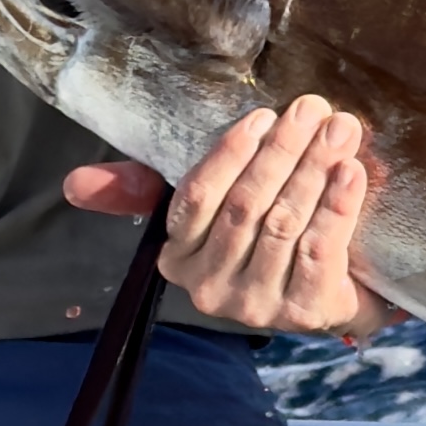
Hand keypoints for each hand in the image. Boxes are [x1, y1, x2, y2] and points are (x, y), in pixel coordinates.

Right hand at [64, 97, 384, 336]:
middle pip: (244, 208)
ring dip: (312, 172)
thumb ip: (145, 187)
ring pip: (281, 225)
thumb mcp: (208, 205)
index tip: (262, 116)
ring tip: (339, 131)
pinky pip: (319, 252)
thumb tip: (74, 184)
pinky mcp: (305, 315)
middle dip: (281, 153)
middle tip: (312, 109)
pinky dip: (337, 208)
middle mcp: (209, 289)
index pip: (195, 199)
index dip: (229, 155)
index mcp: (179, 256)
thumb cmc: (263, 230)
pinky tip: (351, 173)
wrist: (338, 287)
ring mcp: (257, 306)